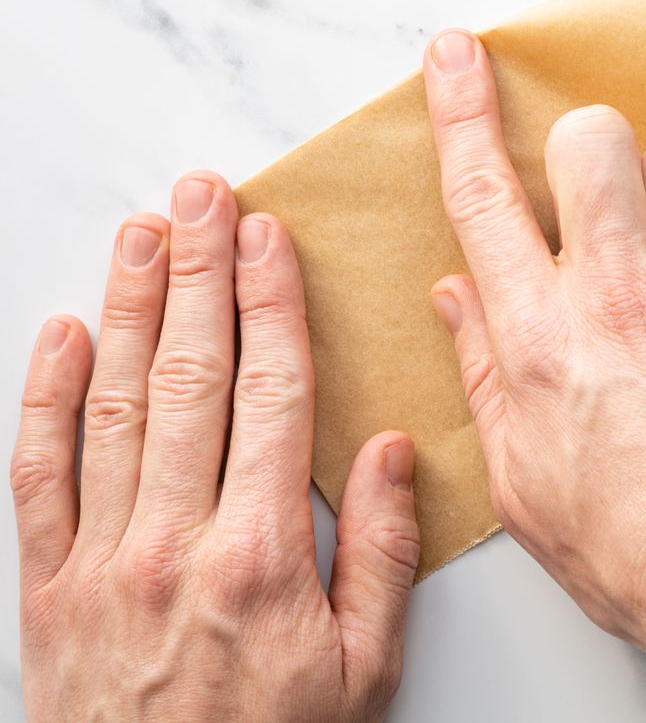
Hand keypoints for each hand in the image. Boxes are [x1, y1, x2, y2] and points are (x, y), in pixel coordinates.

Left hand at [12, 174, 419, 722]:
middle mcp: (174, 541)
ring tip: (143, 234)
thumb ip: (379, 553)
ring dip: (130, 309)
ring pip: (114, 405)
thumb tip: (385, 449)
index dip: (270, 306)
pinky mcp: (48, 587)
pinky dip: (45, 398)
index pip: (270, 394)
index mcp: (261, 554)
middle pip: (190, 377)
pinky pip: (39, 476)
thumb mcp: (364, 669)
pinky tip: (61, 333)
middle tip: (202, 197)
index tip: (268, 240)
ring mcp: (100, 560)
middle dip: (198, 274)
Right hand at [421, 30, 645, 721]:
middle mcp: (616, 298)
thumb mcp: (522, 479)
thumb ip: (486, 369)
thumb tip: (457, 291)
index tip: (459, 55)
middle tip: (604, 198)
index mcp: (540, 340)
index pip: (485, 194)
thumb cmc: (638, 545)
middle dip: (589, 148)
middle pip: (591, 140)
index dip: (462, 111)